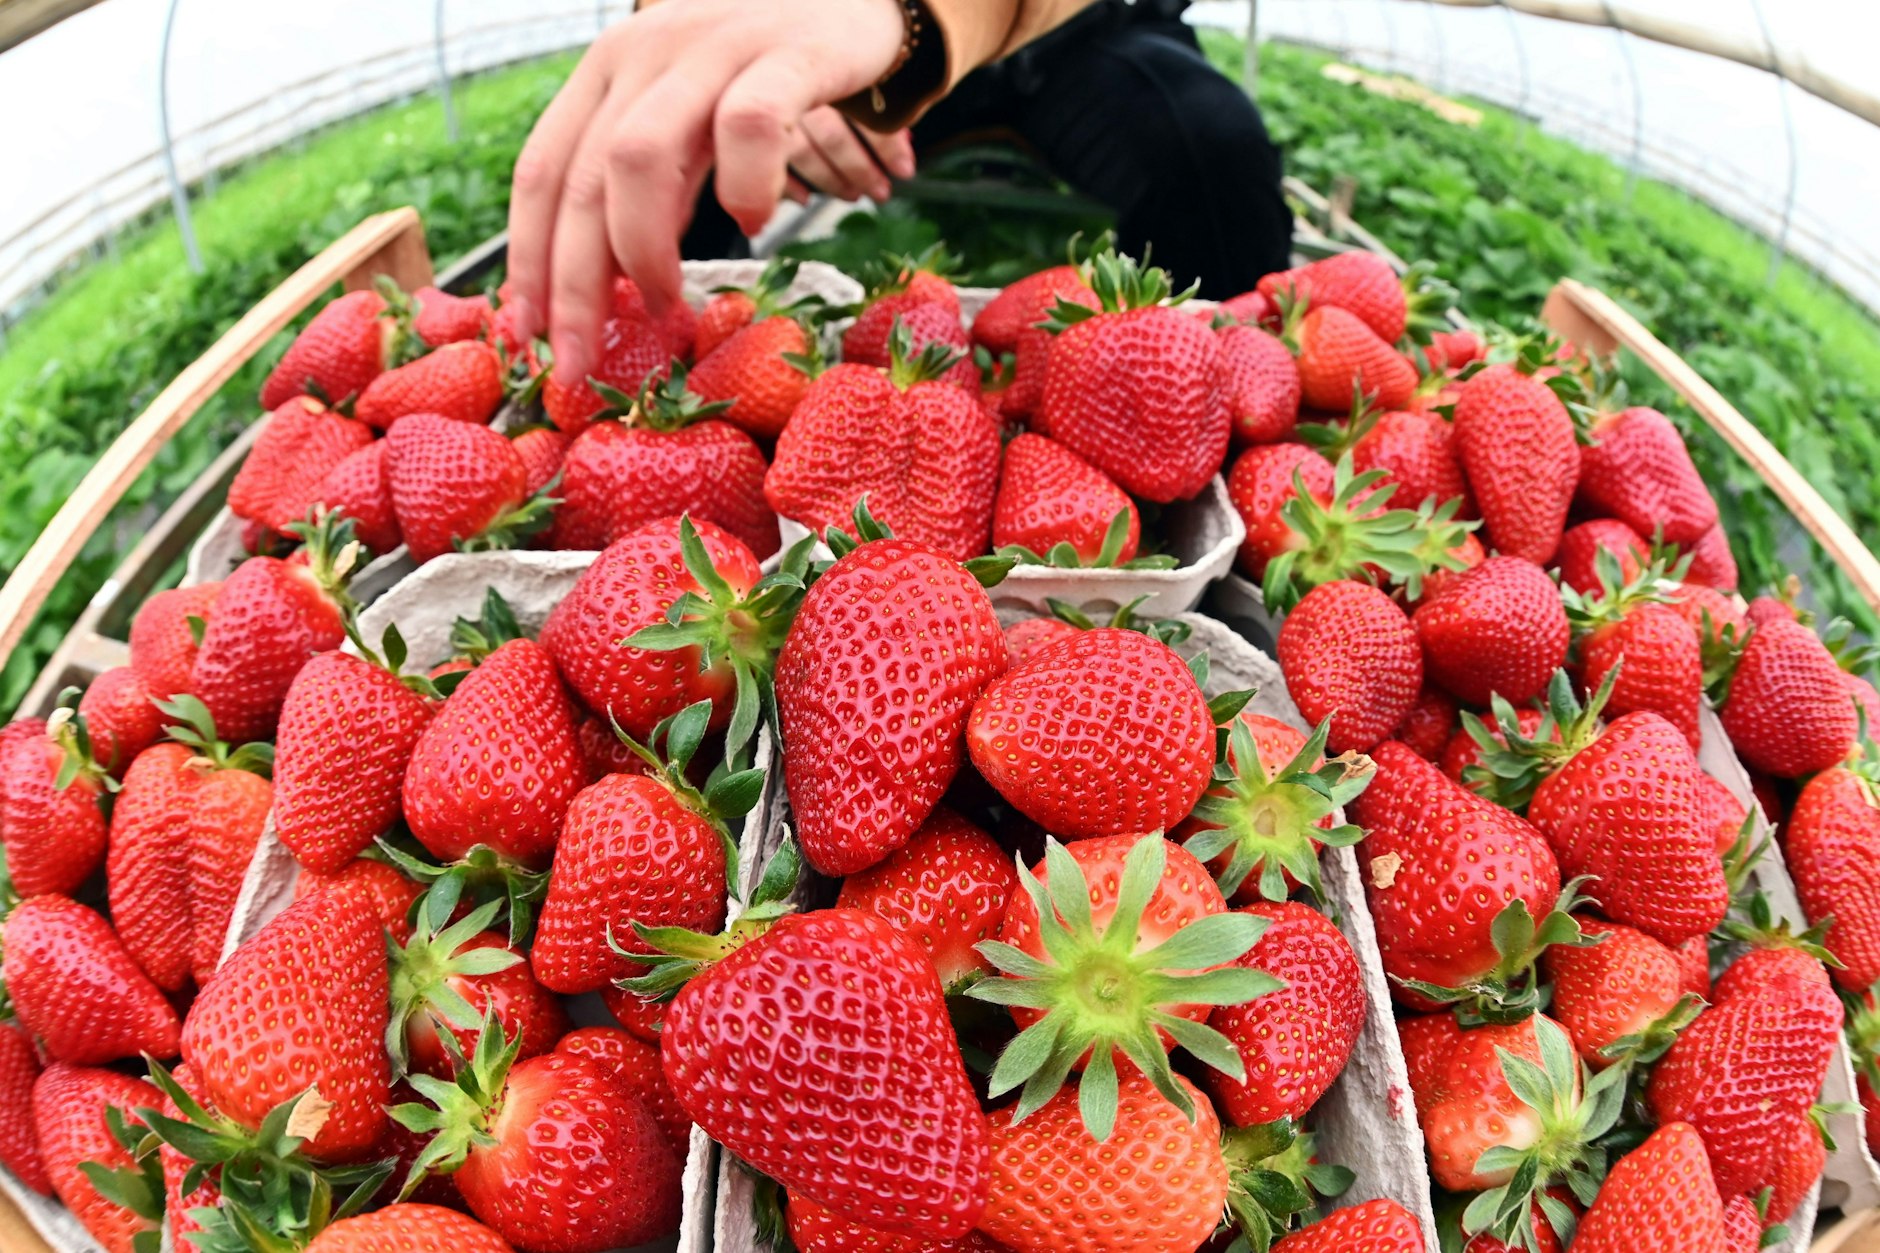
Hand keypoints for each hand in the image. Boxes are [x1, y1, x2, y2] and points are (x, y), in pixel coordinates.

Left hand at [506, 0, 905, 381]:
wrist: (857, 3)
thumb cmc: (767, 77)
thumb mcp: (689, 125)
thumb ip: (647, 189)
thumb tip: (606, 281)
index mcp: (609, 69)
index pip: (541, 171)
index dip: (528, 259)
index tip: (529, 332)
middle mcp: (646, 50)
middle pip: (581, 180)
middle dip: (574, 286)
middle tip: (582, 361)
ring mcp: (712, 47)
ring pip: (639, 157)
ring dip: (643, 250)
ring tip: (668, 304)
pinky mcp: (787, 53)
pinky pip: (748, 126)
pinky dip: (744, 186)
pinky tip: (755, 221)